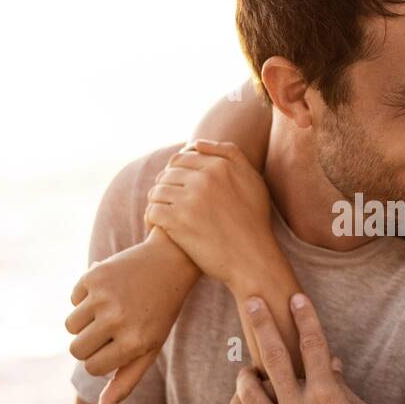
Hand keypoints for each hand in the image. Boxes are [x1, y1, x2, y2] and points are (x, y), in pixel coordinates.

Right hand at [66, 237, 198, 403]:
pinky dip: (85, 298)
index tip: (119, 344)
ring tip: (110, 309)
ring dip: (85, 321)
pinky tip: (109, 289)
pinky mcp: (93, 277)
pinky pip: (72, 300)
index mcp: (133, 344)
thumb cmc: (159, 313)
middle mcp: (117, 321)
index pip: (92, 367)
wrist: (170, 262)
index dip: (103, 358)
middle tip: (113, 328)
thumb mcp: (149, 349)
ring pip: (70, 327)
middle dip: (90, 343)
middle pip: (76, 350)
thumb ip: (125, 382)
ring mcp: (103, 297)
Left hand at [144, 140, 277, 289]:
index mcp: (220, 166)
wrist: (253, 259)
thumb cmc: (254, 221)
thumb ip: (230, 154)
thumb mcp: (252, 180)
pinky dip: (151, 219)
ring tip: (162, 216)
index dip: (174, 173)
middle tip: (167, 204)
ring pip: (156, 192)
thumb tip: (197, 143)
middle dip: (164, 187)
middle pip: (166, 174)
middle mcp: (205, 178)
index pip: (180, 159)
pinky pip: (152, 211)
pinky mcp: (178, 222)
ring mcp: (189, 200)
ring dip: (156, 203)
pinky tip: (157, 228)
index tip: (176, 189)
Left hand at [213, 293, 392, 403]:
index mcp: (326, 395)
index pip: (313, 346)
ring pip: (248, 395)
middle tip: (251, 301)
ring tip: (242, 373)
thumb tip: (333, 365)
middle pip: (274, 357)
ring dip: (243, 379)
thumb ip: (343, 391)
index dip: (305, 318)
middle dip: (262, 324)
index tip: (295, 297)